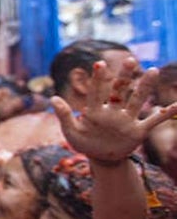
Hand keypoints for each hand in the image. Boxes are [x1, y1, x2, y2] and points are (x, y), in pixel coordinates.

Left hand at [51, 58, 176, 163]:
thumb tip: (52, 98)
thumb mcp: (71, 132)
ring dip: (144, 87)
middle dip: (124, 77)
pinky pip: (154, 121)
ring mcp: (126, 120)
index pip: (96, 93)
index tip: (99, 64)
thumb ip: (63, 116)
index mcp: (95, 111)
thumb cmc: (84, 143)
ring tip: (152, 71)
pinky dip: (166, 113)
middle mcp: (113, 112)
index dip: (98, 79)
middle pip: (120, 91)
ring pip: (137, 100)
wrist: (101, 158)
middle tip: (129, 60)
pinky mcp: (138, 131)